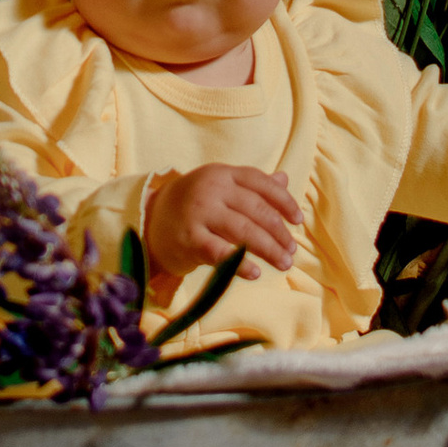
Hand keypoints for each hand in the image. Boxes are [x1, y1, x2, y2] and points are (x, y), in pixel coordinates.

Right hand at [144, 163, 300, 301]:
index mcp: (223, 173)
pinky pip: (221, 252)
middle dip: (279, 232)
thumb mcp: (220, 187)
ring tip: (284, 263)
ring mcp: (199, 213)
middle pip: (256, 209)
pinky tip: (255, 273)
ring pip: (244, 231)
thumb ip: (252, 184)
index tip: (298, 220)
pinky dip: (241, 264)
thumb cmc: (195, 205)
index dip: (284, 201)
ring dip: (268, 249)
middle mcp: (212, 189)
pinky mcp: (189, 238)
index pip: (261, 183)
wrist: (150, 220)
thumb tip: (285, 178)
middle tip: (292, 251)